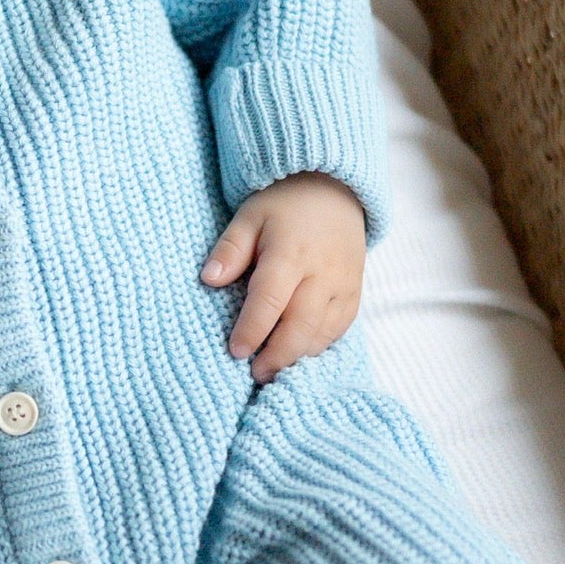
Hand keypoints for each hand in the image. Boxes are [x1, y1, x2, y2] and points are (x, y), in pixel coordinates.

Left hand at [200, 173, 365, 384]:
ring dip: (298, 356)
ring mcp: (344, 284)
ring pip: (323, 332)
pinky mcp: (355, 292)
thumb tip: (209, 279)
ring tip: (274, 371)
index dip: (253, 329)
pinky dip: (319, 345)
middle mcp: (322, 272)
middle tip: (256, 374)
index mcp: (291, 252)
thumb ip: (230, 249)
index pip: (270, 299)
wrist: (335, 189)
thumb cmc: (284, 205)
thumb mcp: (249, 216)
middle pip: (302, 324)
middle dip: (278, 355)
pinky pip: (340, 328)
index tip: (236, 351)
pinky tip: (298, 354)